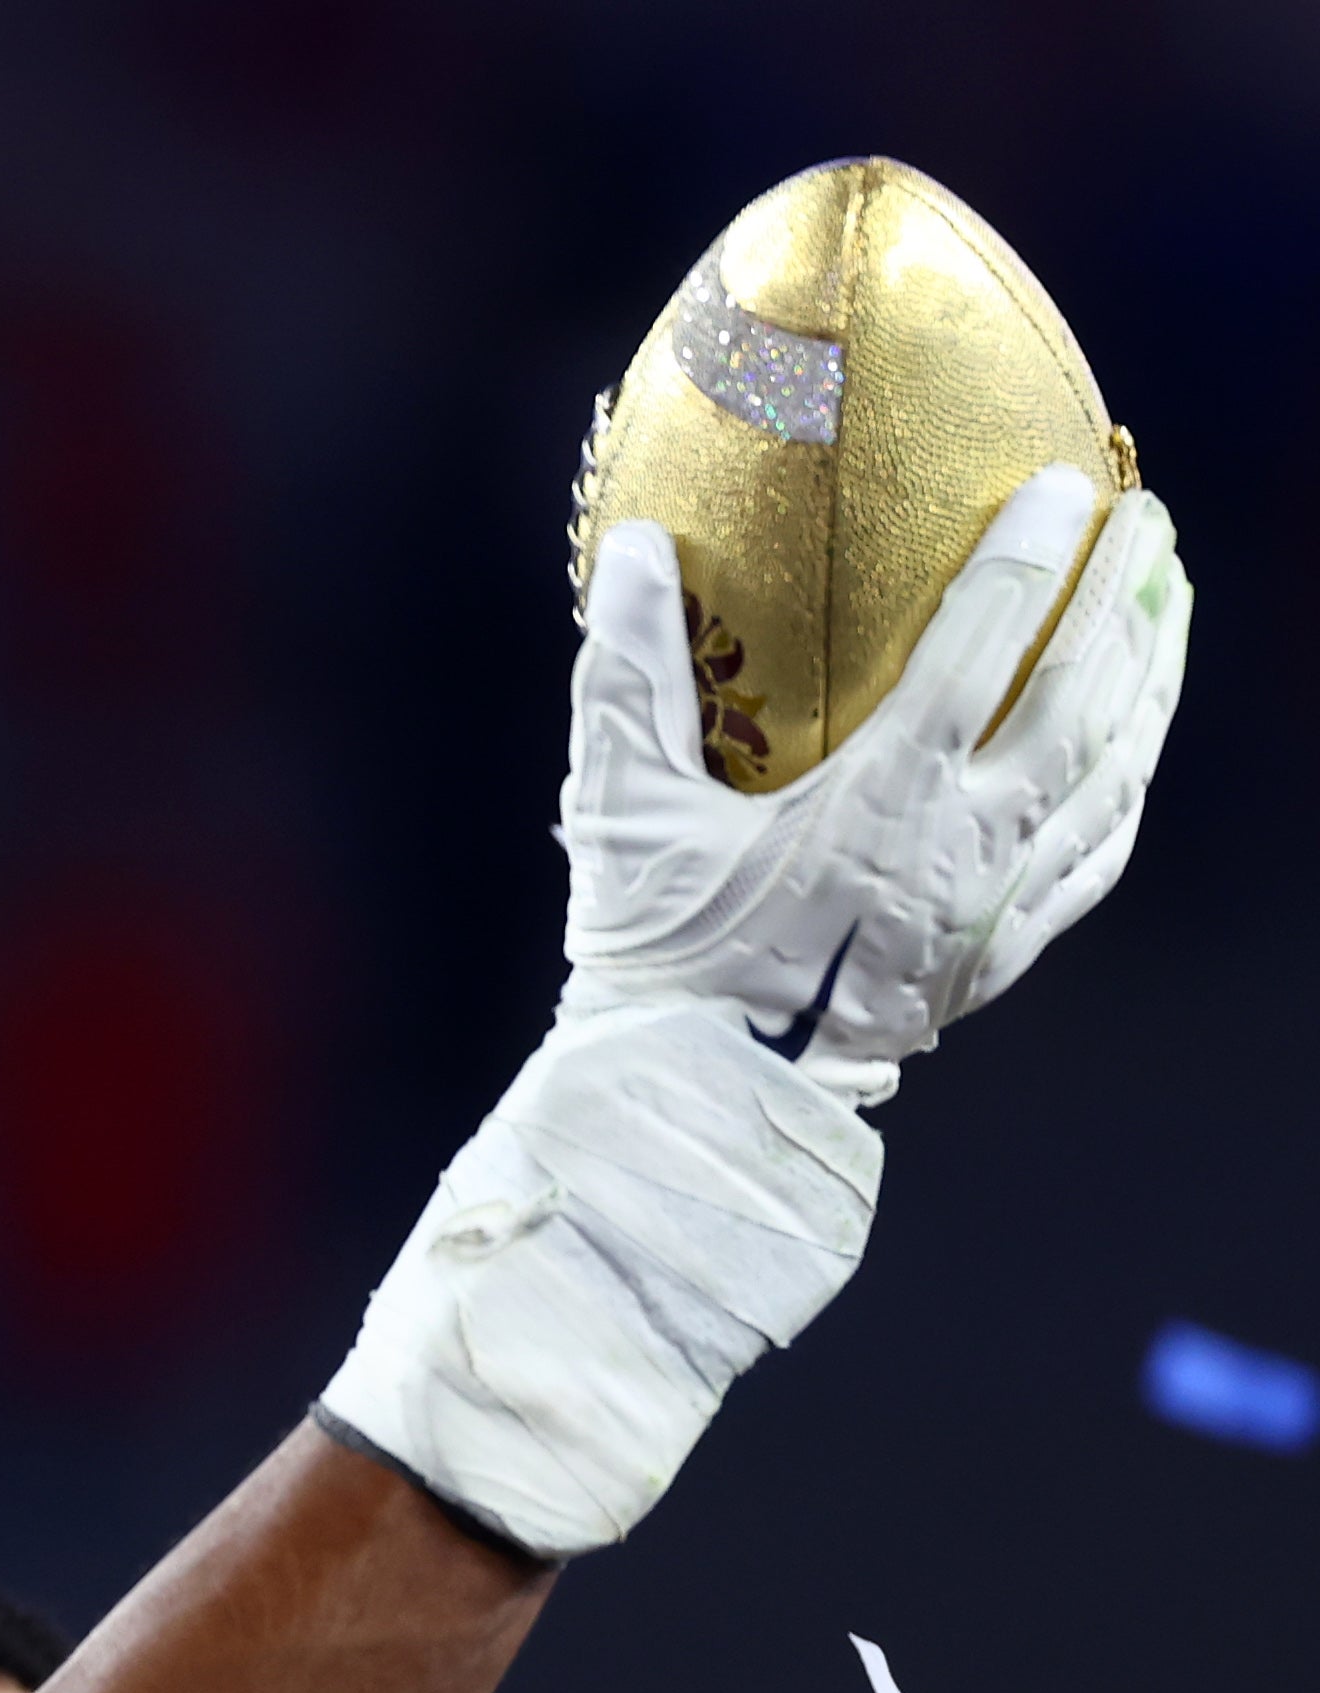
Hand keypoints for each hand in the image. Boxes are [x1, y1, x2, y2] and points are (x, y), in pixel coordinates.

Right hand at [557, 464, 1190, 1105]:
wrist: (694, 1105)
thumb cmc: (656, 960)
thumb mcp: (623, 814)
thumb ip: (626, 679)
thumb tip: (627, 551)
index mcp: (884, 802)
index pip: (981, 648)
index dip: (1031, 556)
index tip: (1069, 486)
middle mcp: (965, 847)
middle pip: (1080, 700)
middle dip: (1123, 598)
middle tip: (1151, 519)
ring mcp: (995, 907)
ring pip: (1111, 776)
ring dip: (1151, 682)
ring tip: (1169, 608)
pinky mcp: (999, 957)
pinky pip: (1095, 860)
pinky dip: (1128, 790)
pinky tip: (1138, 751)